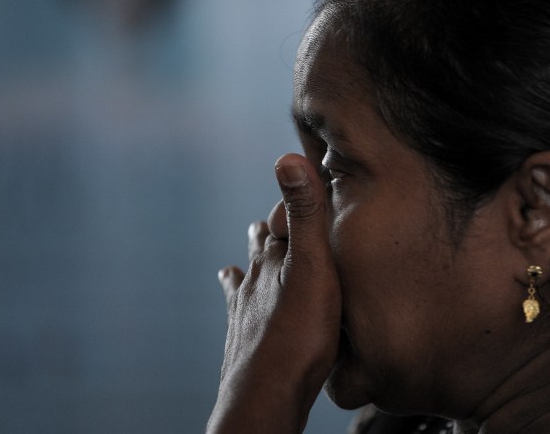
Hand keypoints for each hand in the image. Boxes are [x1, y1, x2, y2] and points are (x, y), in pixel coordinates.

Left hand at [207, 153, 341, 433]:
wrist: (267, 394)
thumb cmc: (299, 332)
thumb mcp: (313, 265)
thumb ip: (305, 214)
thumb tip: (288, 156)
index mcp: (274, 258)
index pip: (281, 218)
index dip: (291, 202)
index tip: (301, 184)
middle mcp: (254, 280)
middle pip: (259, 247)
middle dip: (267, 231)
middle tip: (269, 219)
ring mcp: (245, 311)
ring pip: (244, 279)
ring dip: (248, 267)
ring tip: (239, 262)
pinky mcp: (243, 340)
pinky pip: (239, 314)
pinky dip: (239, 305)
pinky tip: (236, 310)